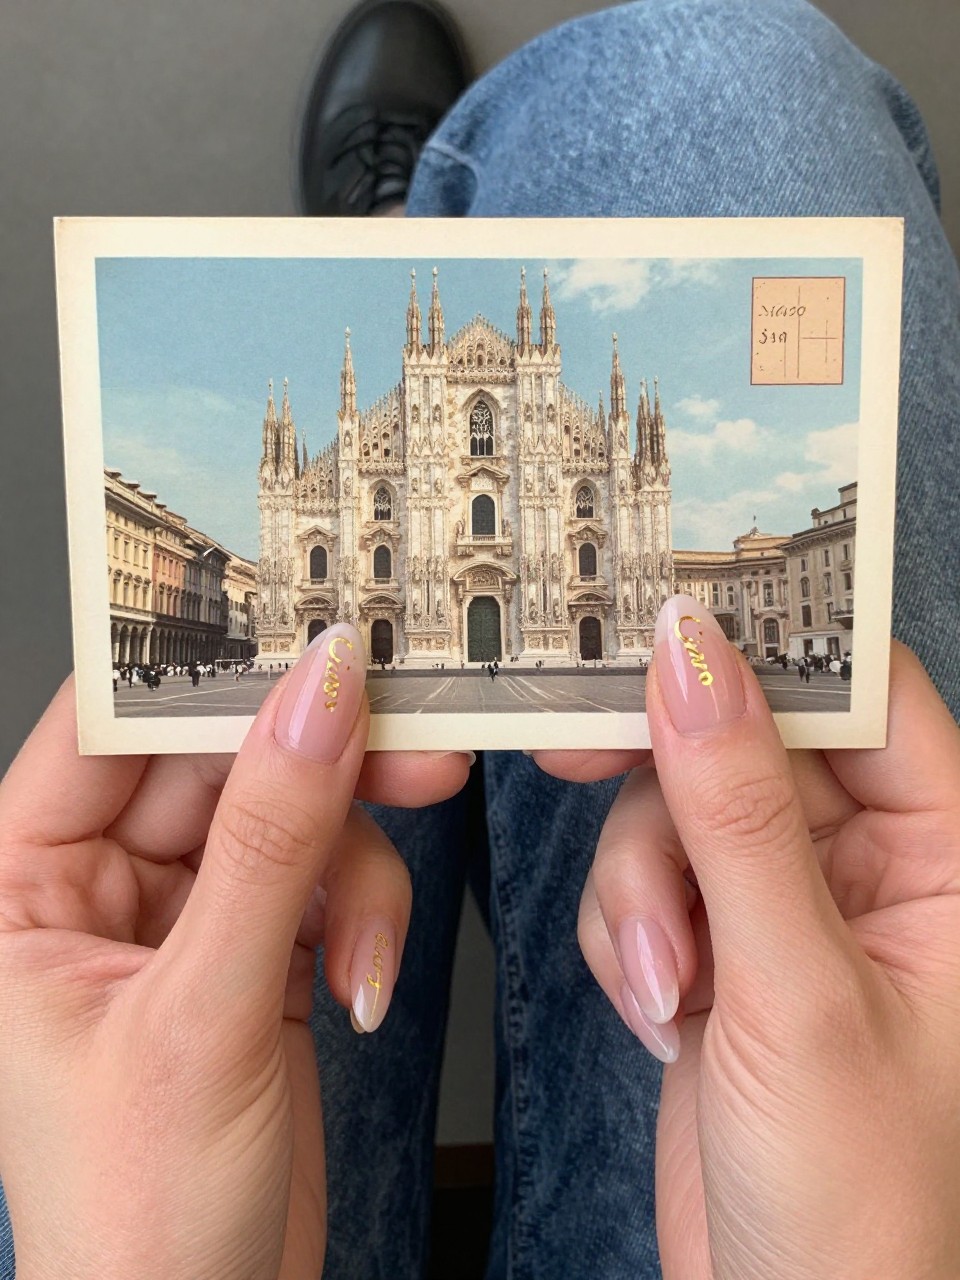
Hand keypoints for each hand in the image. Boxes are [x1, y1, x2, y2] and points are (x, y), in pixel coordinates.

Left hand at [0, 625, 470, 1279]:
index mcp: (18, 885)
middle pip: (220, 762)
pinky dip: (361, 916)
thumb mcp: (203, 1012)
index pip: (110, 728)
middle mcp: (94, 888)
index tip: (307, 634)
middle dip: (319, 769)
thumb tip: (317, 696)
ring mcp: (180, 918)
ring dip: (351, 872)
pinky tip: (361, 981)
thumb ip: (269, 840)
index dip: (208, 673)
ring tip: (366, 951)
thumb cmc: (137, 1220)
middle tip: (409, 756)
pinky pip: (321, 878)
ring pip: (288, 818)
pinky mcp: (251, 951)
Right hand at [548, 600, 959, 1279]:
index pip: (862, 696)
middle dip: (665, 780)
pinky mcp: (722, 946)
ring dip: (643, 887)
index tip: (664, 622)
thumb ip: (736, 815)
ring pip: (678, 810)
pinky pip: (648, 878)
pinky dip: (630, 930)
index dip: (768, 649)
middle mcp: (871, 868)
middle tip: (576, 755)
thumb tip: (692, 659)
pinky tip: (659, 1009)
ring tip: (663, 982)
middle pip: (744, 740)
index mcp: (948, 859)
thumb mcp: (796, 992)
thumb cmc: (860, 1203)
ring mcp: (786, 908)